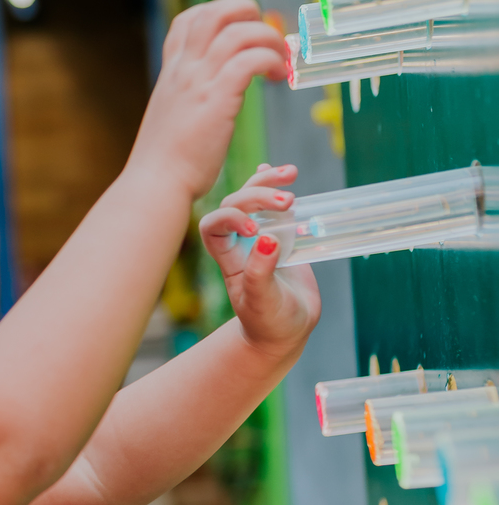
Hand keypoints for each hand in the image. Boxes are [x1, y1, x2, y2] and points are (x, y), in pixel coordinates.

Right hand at [130, 0, 288, 202]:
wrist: (156, 184)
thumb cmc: (165, 163)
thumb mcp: (171, 120)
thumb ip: (187, 102)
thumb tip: (204, 102)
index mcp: (172, 73)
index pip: (188, 20)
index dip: (217, 14)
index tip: (239, 30)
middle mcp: (184, 69)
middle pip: (214, 12)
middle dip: (247, 12)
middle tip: (265, 35)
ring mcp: (199, 81)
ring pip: (239, 31)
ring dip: (268, 38)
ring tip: (280, 61)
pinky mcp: (218, 98)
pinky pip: (251, 59)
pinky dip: (271, 60)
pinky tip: (276, 77)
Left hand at [199, 163, 320, 356]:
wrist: (286, 331)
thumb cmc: (269, 322)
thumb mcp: (263, 302)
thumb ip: (261, 273)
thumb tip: (268, 239)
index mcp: (227, 259)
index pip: (212, 226)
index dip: (230, 218)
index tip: (255, 229)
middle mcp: (239, 243)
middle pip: (234, 204)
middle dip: (257, 196)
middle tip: (288, 201)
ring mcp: (259, 236)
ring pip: (252, 198)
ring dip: (267, 183)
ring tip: (292, 174)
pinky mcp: (281, 234)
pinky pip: (272, 205)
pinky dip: (273, 186)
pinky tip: (285, 172)